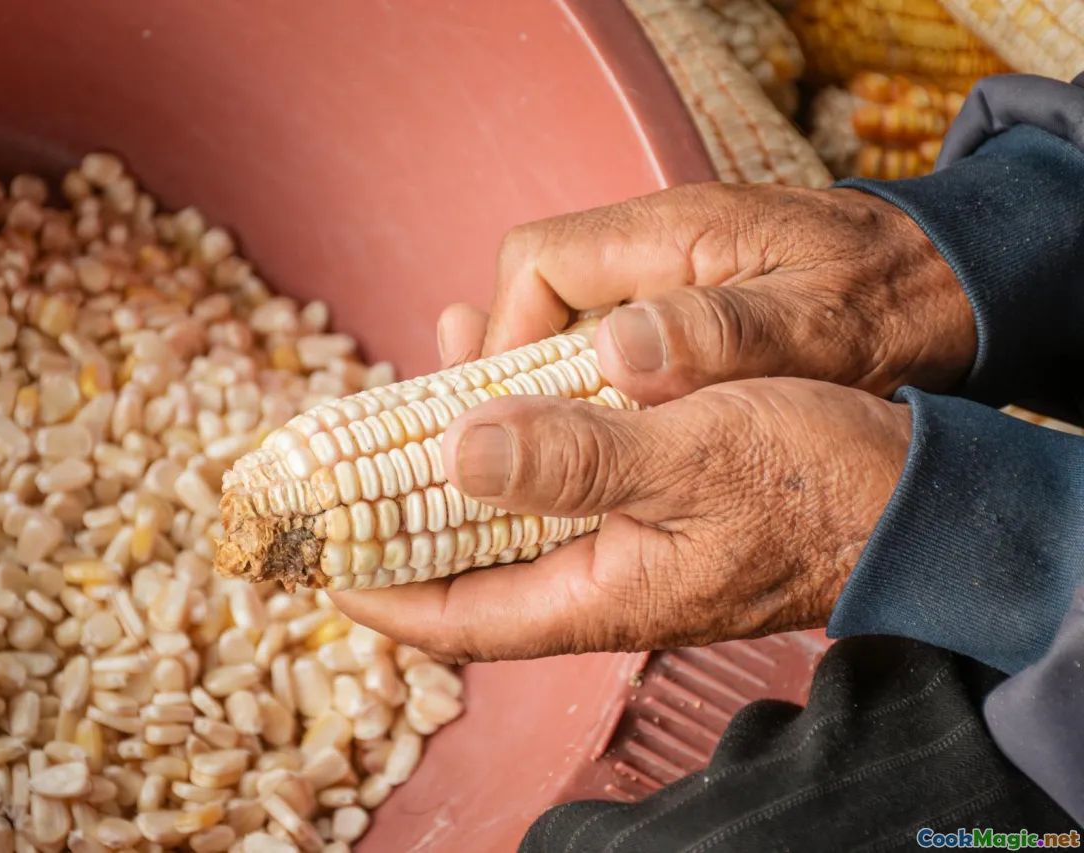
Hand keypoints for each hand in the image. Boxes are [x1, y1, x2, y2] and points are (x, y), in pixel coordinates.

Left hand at [328, 378, 910, 662]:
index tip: (311, 555)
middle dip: (403, 506)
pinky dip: (523, 434)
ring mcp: (626, 549)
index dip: (376, 590)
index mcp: (598, 594)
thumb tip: (452, 456)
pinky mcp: (653, 511)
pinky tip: (515, 378)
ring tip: (431, 369)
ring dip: (463, 452)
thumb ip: (575, 462)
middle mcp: (601, 582)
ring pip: (515, 512)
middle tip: (348, 446)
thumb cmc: (817, 481)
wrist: (916, 496)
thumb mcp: (692, 457)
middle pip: (470, 562)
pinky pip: (561, 483)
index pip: (456, 616)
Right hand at [439, 182, 976, 405]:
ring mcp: (666, 275)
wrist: (954, 282)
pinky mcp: (682, 307)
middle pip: (536, 295)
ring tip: (543, 454)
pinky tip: (601, 440)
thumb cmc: (893, 300)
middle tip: (510, 447)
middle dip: (511, 369)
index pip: (535, 264)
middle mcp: (656, 244)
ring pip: (564, 323)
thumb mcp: (819, 327)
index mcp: (674, 232)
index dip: (501, 337)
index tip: (503, 413)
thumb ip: (719, 335)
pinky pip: (604, 342)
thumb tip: (614, 354)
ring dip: (546, 386)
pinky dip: (588, 391)